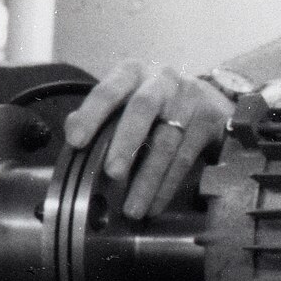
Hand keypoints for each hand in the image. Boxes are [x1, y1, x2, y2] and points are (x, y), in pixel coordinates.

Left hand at [68, 62, 248, 220]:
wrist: (209, 99)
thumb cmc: (156, 104)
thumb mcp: (126, 101)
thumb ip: (99, 114)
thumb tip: (72, 129)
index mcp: (133, 73)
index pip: (108, 90)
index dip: (91, 115)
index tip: (77, 141)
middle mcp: (162, 79)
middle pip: (143, 107)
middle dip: (126, 142)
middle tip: (112, 173)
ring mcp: (189, 98)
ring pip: (166, 141)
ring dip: (147, 179)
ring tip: (133, 208)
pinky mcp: (209, 119)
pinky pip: (185, 157)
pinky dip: (167, 185)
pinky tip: (154, 204)